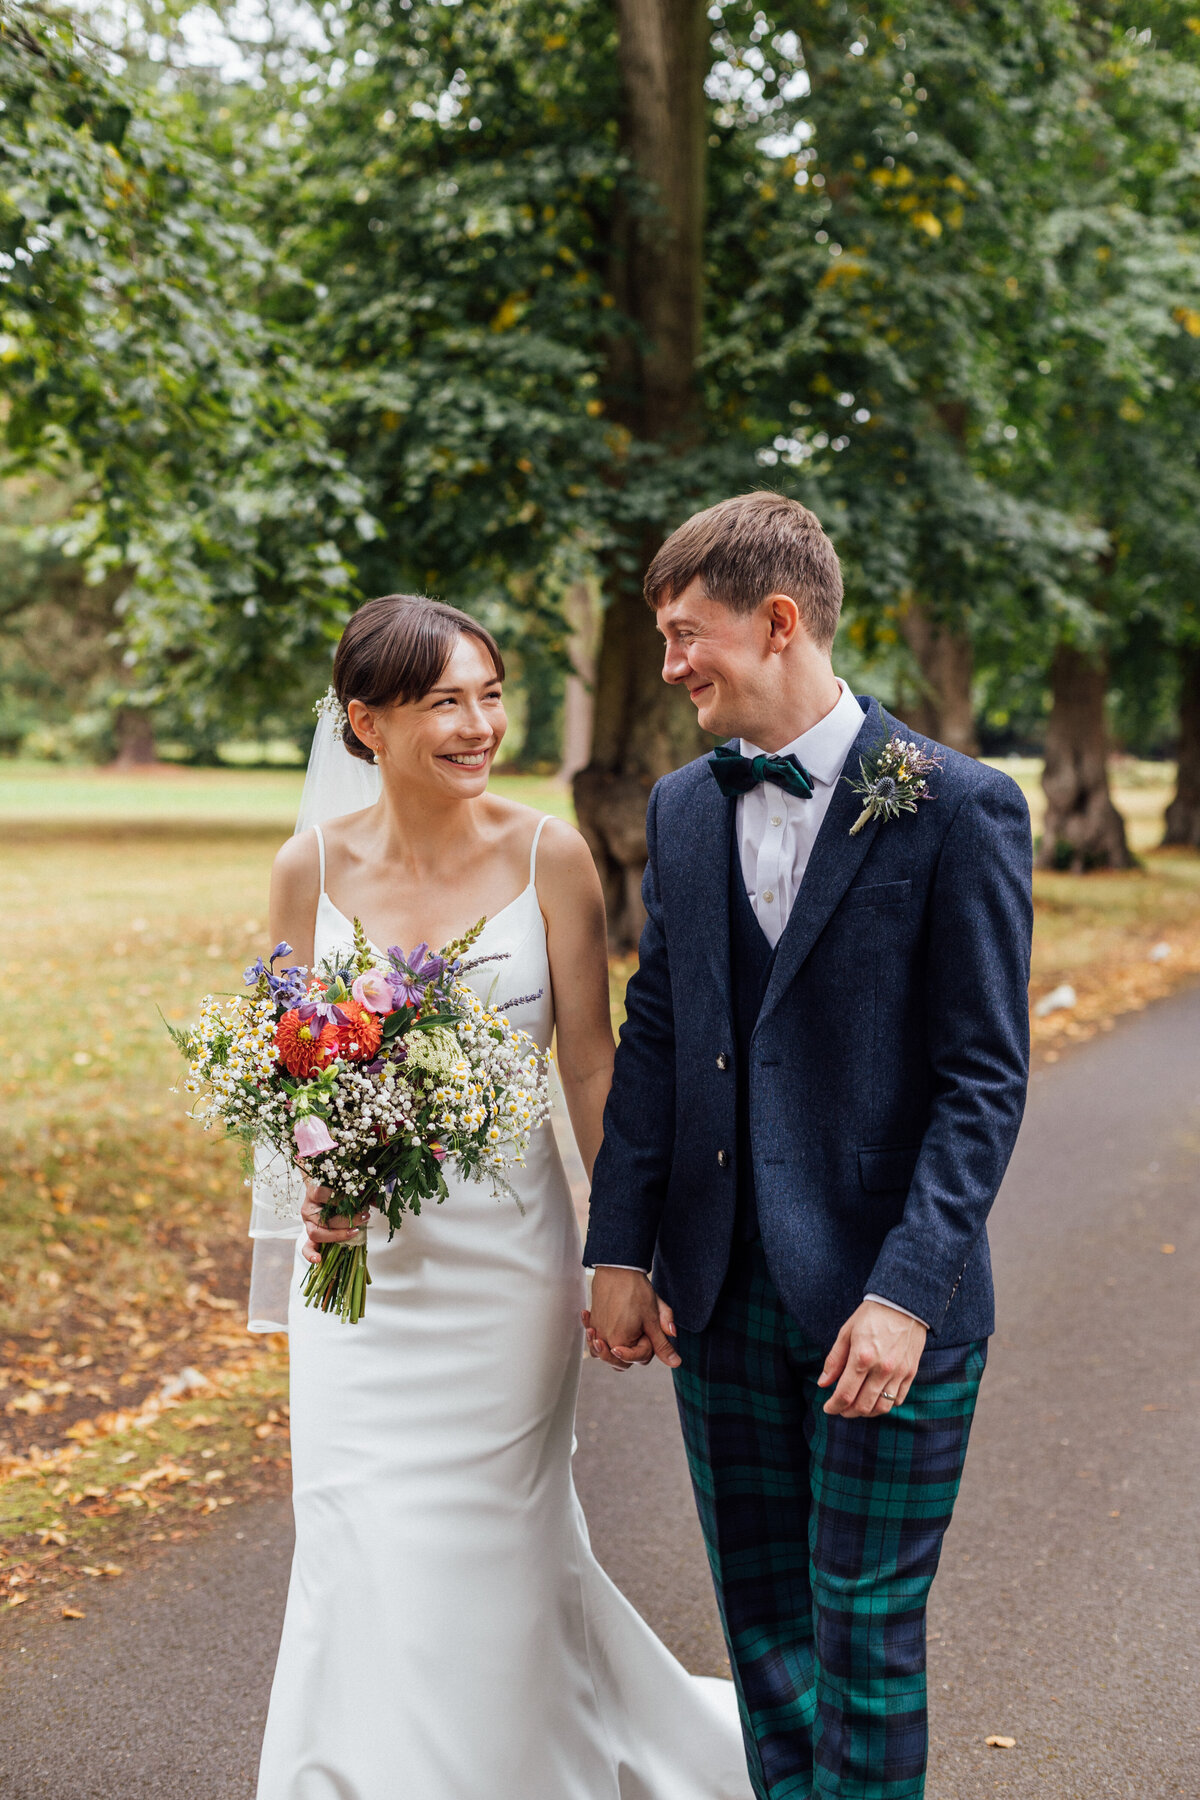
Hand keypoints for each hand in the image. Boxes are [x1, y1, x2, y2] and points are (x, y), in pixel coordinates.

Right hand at [299, 1178, 369, 1267]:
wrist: (324, 1189)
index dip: (338, 1197)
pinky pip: (307, 1247)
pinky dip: (311, 1254)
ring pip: (316, 1233)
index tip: (355, 1199)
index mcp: (314, 1192)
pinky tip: (319, 1259)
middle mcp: (309, 1208)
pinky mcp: (310, 1235)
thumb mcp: (347, 1187)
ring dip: (337, 1235)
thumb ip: (361, 1192)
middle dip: (346, 1219)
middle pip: (322, 1217)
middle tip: (364, 1216)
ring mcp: (308, 1223)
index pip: (321, 1193)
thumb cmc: (336, 1189)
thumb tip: (378, 1201)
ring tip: (355, 1232)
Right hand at [583, 1267, 679, 1370]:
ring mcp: (596, 1330)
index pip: (636, 1359)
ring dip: (609, 1349)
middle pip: (618, 1362)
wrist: (618, 1268)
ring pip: (601, 1353)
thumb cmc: (636, 1291)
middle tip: (638, 1334)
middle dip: (630, 1354)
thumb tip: (676, 1362)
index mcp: (620, 1342)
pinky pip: (592, 1337)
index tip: (648, 1332)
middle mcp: (604, 1339)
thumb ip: (662, 1344)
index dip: (647, 1348)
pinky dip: (595, 1335)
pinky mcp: (592, 1320)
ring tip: (618, 1337)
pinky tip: (600, 1326)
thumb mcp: (653, 1319)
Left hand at [817, 1300, 925, 1418]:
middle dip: (847, 1412)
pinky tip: (876, 1398)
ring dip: (866, 1412)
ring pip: (882, 1407)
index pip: (845, 1394)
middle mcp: (882, 1369)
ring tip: (857, 1407)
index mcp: (862, 1357)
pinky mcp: (910, 1372)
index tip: (828, 1408)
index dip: (834, 1406)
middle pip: (863, 1406)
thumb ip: (834, 1360)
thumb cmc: (871, 1315)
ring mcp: (898, 1372)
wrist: (904, 1303)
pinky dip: (886, 1405)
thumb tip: (823, 1383)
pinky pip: (899, 1399)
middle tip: (840, 1408)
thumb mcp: (846, 1332)